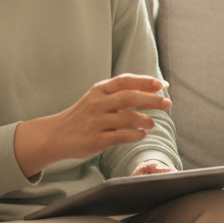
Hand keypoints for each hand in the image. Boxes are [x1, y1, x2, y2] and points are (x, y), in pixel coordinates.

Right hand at [14, 74, 171, 176]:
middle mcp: (97, 104)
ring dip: (145, 120)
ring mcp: (95, 122)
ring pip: (127, 118)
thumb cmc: (83, 116)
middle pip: (129, 97)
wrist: (56, 135)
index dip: (144, 82)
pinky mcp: (95, 140)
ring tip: (153, 123)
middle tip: (167, 103)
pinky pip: (121, 136)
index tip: (160, 85)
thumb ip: (119, 95)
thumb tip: (151, 91)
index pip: (124, 81)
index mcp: (99, 91)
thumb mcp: (97, 100)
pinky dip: (135, 135)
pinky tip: (142, 134)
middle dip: (151, 100)